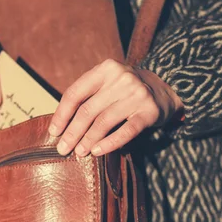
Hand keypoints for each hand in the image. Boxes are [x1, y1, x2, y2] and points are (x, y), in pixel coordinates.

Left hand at [48, 59, 183, 156]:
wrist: (167, 88)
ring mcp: (137, 95)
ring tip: (79, 153)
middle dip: (72, 132)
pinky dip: (110, 143)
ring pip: (104, 122)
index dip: (62, 114)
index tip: (54, 132)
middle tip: (63, 149)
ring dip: (88, 140)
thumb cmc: (127, 90)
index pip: (76, 93)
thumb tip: (61, 125)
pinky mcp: (149, 112)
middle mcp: (121, 79)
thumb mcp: (108, 82)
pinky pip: (126, 131)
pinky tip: (98, 151)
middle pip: (88, 110)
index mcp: (106, 69)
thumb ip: (88, 96)